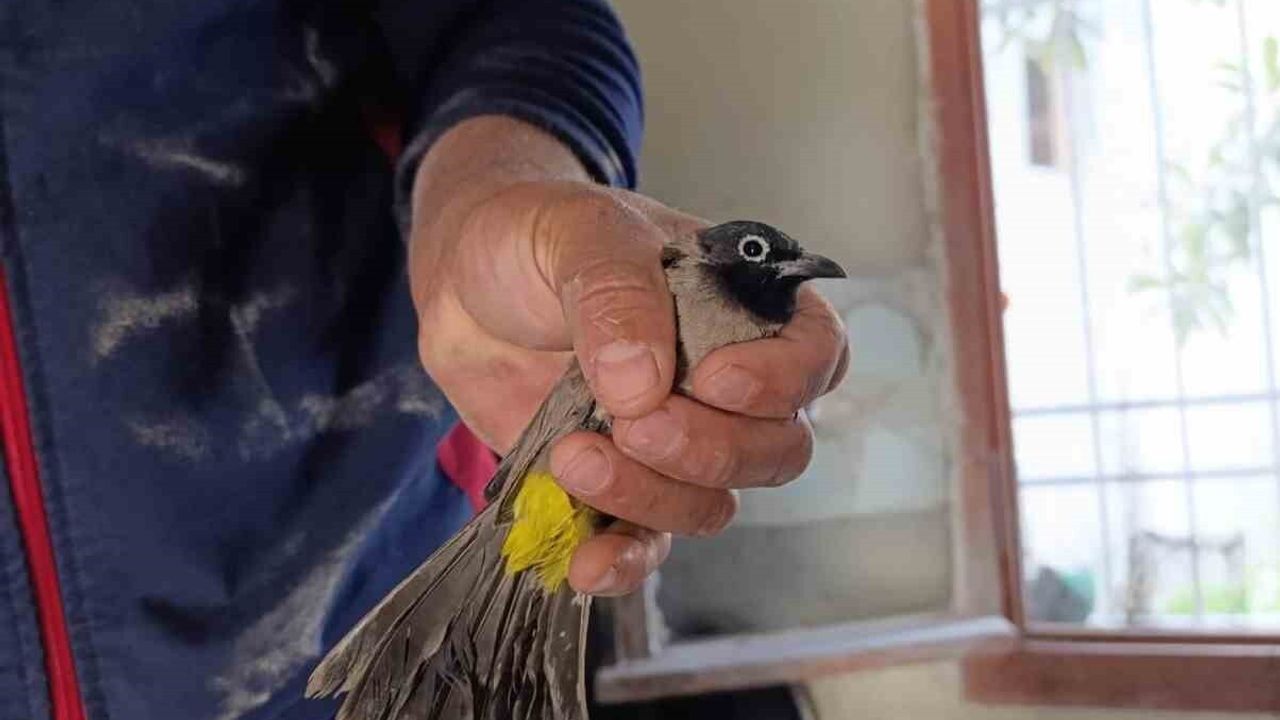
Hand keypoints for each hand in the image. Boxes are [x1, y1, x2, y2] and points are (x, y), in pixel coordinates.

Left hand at [410, 117, 848, 595]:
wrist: (462, 283)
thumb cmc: (536, 235)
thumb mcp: (578, 232)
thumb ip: (617, 294)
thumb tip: (643, 385)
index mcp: (742, 304)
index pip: (815, 354)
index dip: (781, 381)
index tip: (713, 379)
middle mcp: (724, 381)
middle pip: (774, 447)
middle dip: (708, 448)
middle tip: (630, 422)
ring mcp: (675, 439)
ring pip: (713, 502)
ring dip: (651, 495)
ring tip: (573, 456)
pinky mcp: (620, 484)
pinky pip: (646, 542)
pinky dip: (622, 561)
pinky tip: (585, 561)